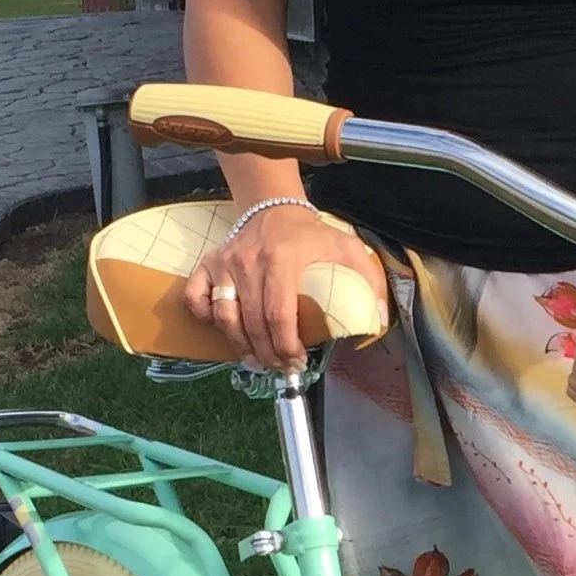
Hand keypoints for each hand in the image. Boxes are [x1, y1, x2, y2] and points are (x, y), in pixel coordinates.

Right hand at [182, 203, 387, 369]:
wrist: (274, 207)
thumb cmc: (311, 235)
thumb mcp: (346, 248)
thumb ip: (366, 280)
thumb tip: (379, 319)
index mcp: (283, 260)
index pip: (279, 315)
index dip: (286, 346)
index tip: (297, 361)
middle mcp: (249, 262)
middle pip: (252, 322)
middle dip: (267, 353)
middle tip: (280, 367)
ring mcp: (225, 263)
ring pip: (224, 316)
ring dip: (239, 345)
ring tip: (256, 359)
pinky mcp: (209, 264)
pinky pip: (196, 297)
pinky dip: (203, 316)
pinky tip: (222, 328)